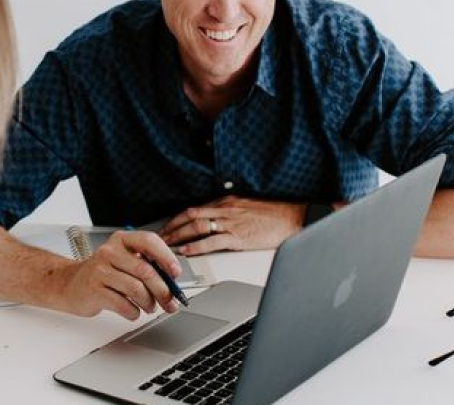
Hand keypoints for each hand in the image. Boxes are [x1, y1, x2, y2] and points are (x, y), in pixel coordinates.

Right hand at [58, 230, 181, 319]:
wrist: (71, 284)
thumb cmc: (103, 272)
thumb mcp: (123, 260)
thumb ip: (145, 265)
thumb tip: (171, 282)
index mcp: (121, 239)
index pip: (149, 241)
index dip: (166, 257)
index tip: (175, 273)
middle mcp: (109, 251)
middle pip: (145, 270)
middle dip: (162, 289)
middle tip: (170, 301)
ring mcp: (100, 270)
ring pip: (136, 289)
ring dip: (149, 302)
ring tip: (150, 307)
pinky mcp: (94, 290)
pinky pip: (123, 304)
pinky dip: (134, 312)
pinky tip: (134, 311)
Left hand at [159, 196, 306, 255]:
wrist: (293, 216)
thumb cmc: (274, 213)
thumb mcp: (247, 206)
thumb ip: (230, 210)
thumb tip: (214, 218)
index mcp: (227, 201)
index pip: (195, 208)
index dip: (178, 218)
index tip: (168, 226)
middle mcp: (225, 209)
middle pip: (191, 216)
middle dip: (173, 227)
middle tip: (160, 237)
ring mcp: (231, 222)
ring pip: (197, 226)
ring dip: (179, 236)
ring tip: (166, 245)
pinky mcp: (238, 237)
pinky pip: (212, 241)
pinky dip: (196, 246)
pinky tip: (186, 251)